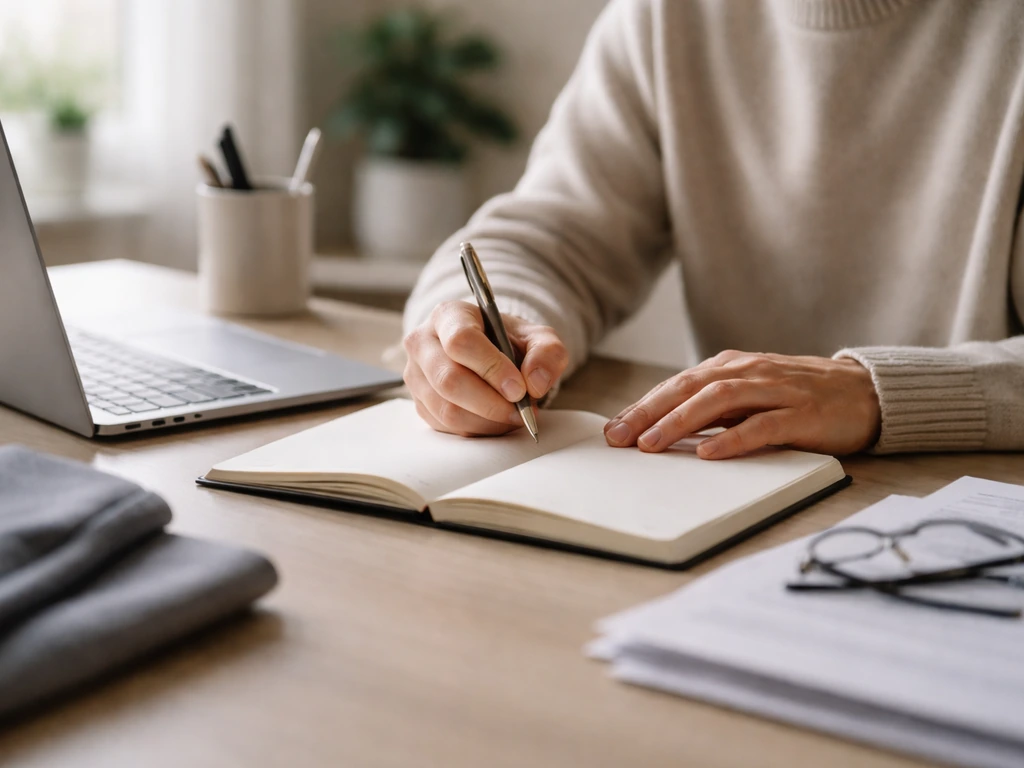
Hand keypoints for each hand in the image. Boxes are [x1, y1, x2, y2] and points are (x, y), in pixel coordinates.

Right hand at [403, 300, 568, 436]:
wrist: (490, 354)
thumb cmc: (508, 342)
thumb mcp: (537, 338)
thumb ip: (547, 353)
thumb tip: (535, 382)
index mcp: (449, 315)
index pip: (461, 341)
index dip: (491, 368)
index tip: (518, 388)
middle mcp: (423, 343)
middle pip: (449, 380)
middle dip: (491, 403)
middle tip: (520, 410)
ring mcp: (416, 376)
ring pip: (447, 409)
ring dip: (487, 421)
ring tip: (513, 416)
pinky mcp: (420, 404)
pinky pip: (446, 427)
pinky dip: (478, 430)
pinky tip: (496, 420)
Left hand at [603, 350, 879, 458]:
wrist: (867, 392)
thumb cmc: (800, 397)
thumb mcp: (751, 396)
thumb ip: (713, 408)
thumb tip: (662, 429)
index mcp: (732, 367)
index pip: (678, 384)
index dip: (643, 405)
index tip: (613, 429)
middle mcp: (750, 372)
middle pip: (690, 388)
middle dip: (649, 412)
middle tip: (619, 437)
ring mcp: (777, 391)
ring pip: (719, 400)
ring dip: (680, 422)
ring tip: (651, 444)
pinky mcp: (803, 414)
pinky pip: (763, 425)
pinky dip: (732, 439)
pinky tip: (707, 453)